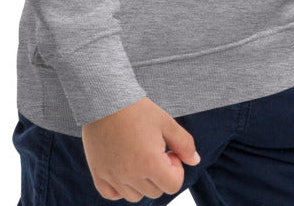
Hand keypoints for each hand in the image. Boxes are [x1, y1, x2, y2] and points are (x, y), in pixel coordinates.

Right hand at [82, 96, 199, 201]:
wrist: (105, 98)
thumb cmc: (137, 108)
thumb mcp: (166, 122)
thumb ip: (184, 144)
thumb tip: (195, 161)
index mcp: (150, 163)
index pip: (173, 185)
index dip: (176, 168)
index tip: (168, 150)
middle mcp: (130, 175)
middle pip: (155, 191)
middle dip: (160, 174)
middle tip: (154, 150)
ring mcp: (113, 176)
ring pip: (135, 196)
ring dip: (141, 182)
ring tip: (139, 157)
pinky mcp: (98, 173)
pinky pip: (112, 194)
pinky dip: (120, 188)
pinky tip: (124, 168)